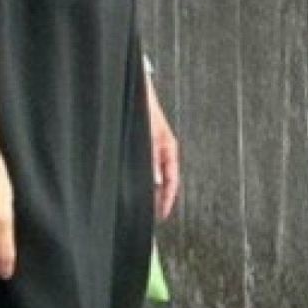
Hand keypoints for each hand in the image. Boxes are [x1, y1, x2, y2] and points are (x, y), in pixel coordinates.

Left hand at [146, 79, 179, 221]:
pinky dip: (144, 180)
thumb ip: (153, 157)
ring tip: (145, 206)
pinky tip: (136, 187)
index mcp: (170, 149)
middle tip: (153, 215)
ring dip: (151, 190)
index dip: (168, 198)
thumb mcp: (150, 134)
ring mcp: (154, 150)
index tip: (163, 213)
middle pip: (165, 181)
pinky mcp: (144, 147)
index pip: (172, 180)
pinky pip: (147, 168)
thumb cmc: (145, 108)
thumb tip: (156, 179)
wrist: (135, 92)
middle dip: (159, 199)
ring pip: (156, 176)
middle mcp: (163, 151)